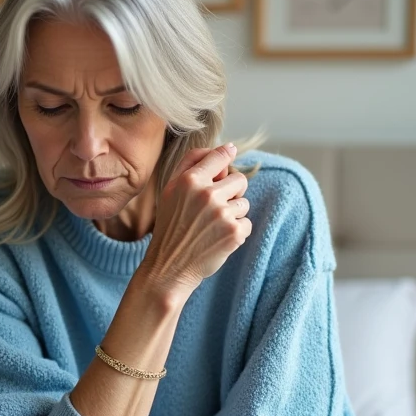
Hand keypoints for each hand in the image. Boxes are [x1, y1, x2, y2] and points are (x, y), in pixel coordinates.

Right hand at [140, 142, 251, 295]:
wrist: (169, 267)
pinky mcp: (234, 232)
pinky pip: (247, 223)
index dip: (226, 158)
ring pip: (244, 202)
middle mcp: (206, 194)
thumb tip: (227, 147)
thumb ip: (192, 165)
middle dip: (231, 192)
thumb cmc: (170, 227)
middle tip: (213, 208)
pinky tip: (218, 239)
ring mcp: (222, 214)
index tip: (226, 161)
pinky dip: (236, 232)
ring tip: (212, 227)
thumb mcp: (170, 191)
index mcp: (189, 180)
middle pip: (239, 179)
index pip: (220, 156)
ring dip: (233, 214)